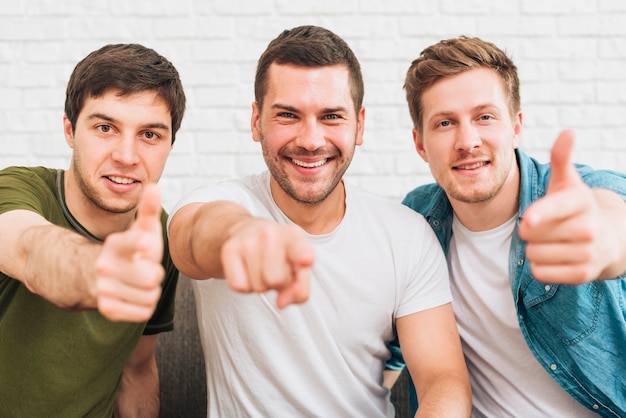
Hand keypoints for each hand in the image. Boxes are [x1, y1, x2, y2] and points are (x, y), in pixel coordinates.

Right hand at [95, 184, 164, 320]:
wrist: (96, 275)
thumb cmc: (130, 250)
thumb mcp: (140, 229)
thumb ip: (149, 209)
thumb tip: (155, 186)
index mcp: (116, 244)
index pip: (132, 243)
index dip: (139, 243)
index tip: (145, 243)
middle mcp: (104, 266)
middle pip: (152, 277)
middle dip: (154, 274)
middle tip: (145, 269)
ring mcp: (103, 289)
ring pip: (150, 297)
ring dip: (150, 291)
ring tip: (139, 282)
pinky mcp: (107, 309)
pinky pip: (144, 311)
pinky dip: (144, 306)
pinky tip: (135, 296)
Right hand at [221, 219, 313, 308]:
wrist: (246, 231)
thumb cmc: (278, 254)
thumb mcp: (297, 268)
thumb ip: (300, 288)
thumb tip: (282, 303)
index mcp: (293, 235)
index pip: (299, 248)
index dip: (303, 256)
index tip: (307, 259)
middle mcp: (271, 233)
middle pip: (276, 280)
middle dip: (277, 284)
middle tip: (274, 271)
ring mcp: (248, 239)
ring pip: (257, 286)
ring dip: (261, 285)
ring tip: (261, 268)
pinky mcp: (229, 249)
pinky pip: (238, 285)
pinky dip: (244, 286)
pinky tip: (247, 270)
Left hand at [519, 130, 618, 283]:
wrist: (605, 237)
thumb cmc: (574, 206)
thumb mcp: (566, 182)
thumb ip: (561, 158)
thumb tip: (568, 132)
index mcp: (581, 201)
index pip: (557, 208)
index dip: (541, 214)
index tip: (527, 220)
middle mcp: (589, 228)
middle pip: (532, 234)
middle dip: (529, 231)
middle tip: (542, 226)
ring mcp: (588, 253)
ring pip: (534, 254)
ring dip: (533, 249)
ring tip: (549, 241)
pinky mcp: (583, 275)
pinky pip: (541, 272)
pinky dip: (539, 266)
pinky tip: (552, 257)